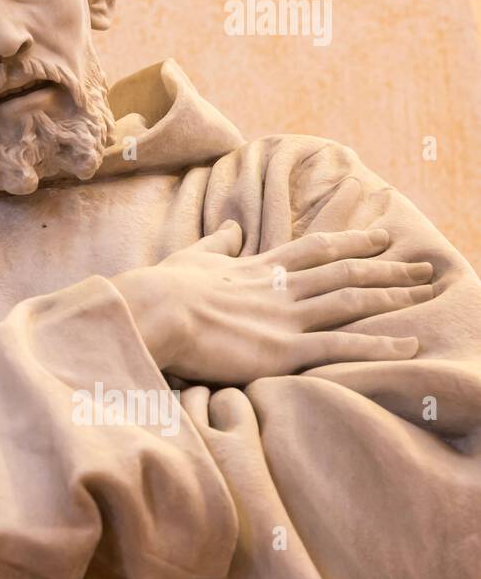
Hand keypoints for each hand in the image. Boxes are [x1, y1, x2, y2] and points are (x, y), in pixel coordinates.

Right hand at [111, 221, 432, 385]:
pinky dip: (378, 346)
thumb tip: (231, 228)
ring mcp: (285, 319)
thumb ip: (218, 245)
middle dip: (388, 269)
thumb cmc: (162, 288)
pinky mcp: (283, 350)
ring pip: (352, 302)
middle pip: (346, 272)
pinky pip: (341, 348)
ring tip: (426, 293)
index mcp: (259, 268)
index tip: (381, 238)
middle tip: (424, 267)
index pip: (317, 250)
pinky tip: (409, 346)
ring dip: (393, 297)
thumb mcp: (193, 257)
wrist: (153, 310)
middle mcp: (281, 289)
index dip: (352, 242)